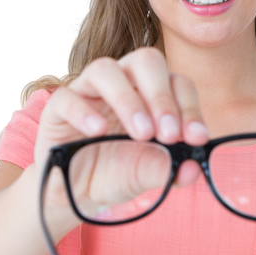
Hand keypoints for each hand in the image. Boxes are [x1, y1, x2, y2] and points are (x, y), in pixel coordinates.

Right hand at [34, 47, 209, 218]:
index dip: (190, 107)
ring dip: (128, 100)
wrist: (75, 193)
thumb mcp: (146, 174)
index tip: (196, 138)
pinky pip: (67, 97)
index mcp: (151, 93)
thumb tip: (193, 169)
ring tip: (142, 134)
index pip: (178, 83)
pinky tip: (99, 132)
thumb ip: (169, 170)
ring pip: (105, 69)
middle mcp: (122, 83)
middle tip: (169, 134)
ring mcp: (88, 91)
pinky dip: (84, 113)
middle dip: (161, 97)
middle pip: (145, 61)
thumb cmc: (116, 173)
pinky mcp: (58, 106)